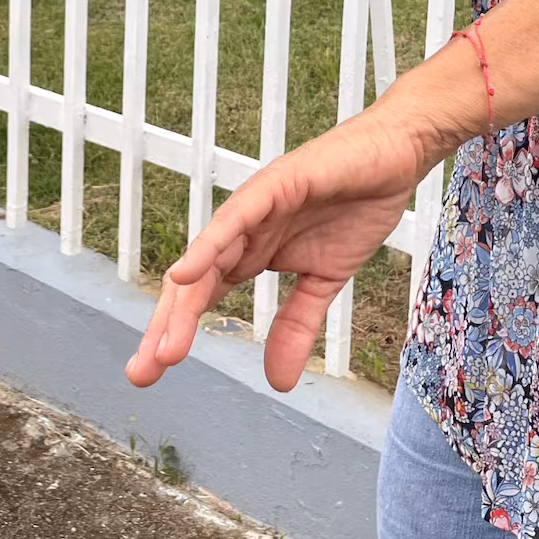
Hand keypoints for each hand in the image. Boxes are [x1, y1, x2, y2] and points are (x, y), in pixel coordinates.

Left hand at [124, 106, 436, 392]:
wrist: (395, 155)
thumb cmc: (356, 207)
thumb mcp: (325, 282)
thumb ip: (296, 326)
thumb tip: (279, 382)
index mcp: (249, 252)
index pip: (201, 296)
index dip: (175, 332)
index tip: (153, 373)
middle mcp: (242, 231)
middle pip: (192, 283)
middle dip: (164, 327)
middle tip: (143, 373)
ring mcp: (254, 206)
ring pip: (207, 257)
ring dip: (182, 302)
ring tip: (163, 347)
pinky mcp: (275, 184)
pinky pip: (236, 218)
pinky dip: (208, 245)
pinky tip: (184, 273)